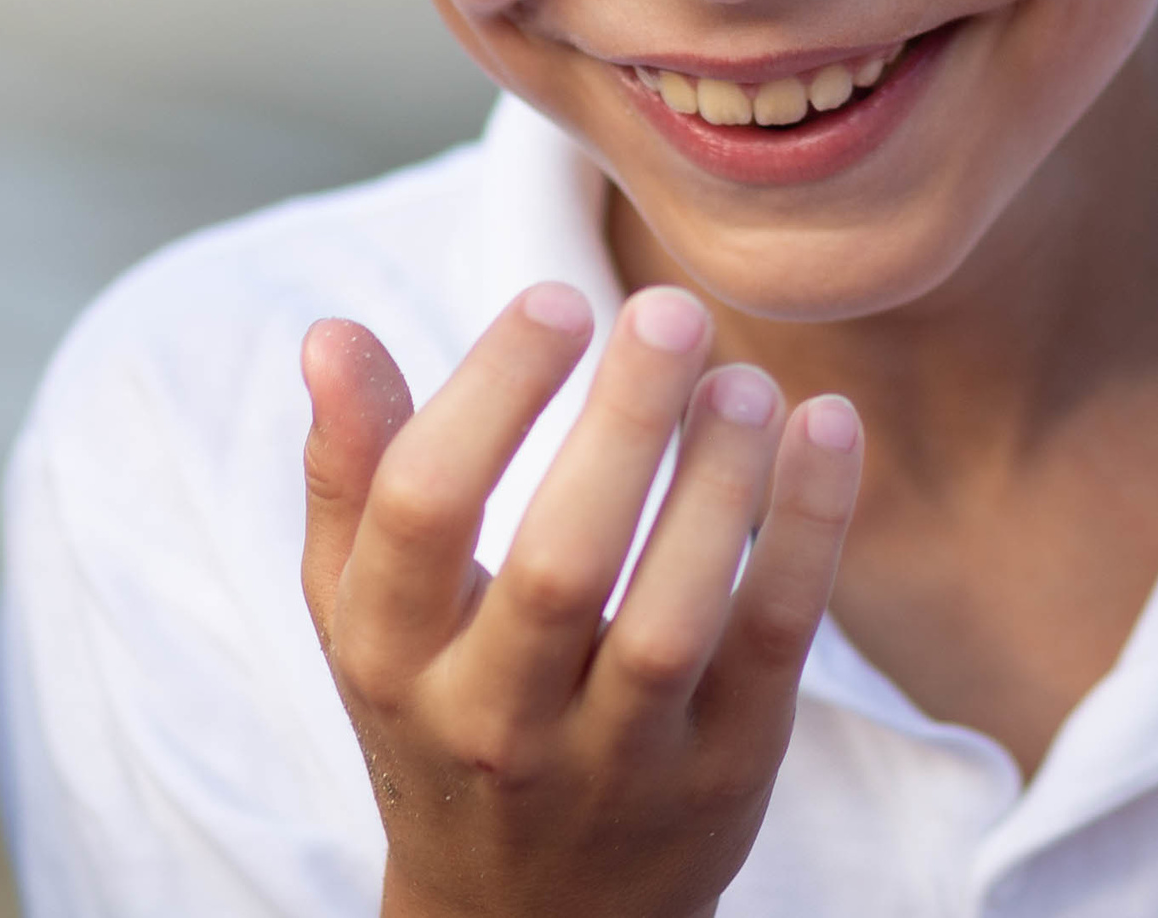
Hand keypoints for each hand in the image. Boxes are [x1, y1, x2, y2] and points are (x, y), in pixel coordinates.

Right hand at [301, 285, 861, 917]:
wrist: (524, 915)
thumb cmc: (430, 709)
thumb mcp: (359, 607)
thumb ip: (348, 468)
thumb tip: (332, 332)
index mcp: (386, 654)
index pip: (422, 506)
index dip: (492, 392)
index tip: (554, 300)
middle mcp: (490, 717)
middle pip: (558, 562)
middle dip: (621, 424)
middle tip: (667, 310)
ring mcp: (613, 759)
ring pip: (674, 613)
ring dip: (720, 479)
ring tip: (741, 375)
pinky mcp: (722, 777)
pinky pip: (773, 646)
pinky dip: (806, 532)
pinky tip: (825, 428)